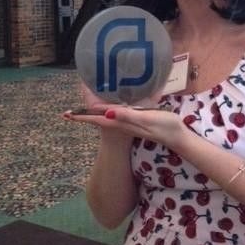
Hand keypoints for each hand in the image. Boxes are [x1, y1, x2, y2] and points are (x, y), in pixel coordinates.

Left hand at [64, 104, 189, 151]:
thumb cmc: (164, 127)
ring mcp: (129, 125)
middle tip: (70, 110)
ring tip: (85, 106)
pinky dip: (109, 111)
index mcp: (122, 122)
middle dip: (84, 114)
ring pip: (106, 117)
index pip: (97, 118)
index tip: (66, 115)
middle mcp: (122, 124)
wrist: (178, 138)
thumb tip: (107, 112)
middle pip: (98, 118)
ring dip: (95, 112)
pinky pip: (117, 115)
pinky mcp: (136, 123)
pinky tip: (112, 106)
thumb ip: (128, 115)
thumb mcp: (146, 118)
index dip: (82, 116)